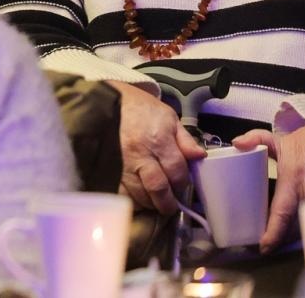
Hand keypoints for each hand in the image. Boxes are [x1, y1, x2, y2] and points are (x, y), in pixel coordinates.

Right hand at [112, 81, 206, 213]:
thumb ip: (184, 139)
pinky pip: (120, 192)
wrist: (104, 100)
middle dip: (167, 202)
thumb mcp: (167, 116)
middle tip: (171, 205)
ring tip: (154, 202)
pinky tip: (136, 198)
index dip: (183, 183)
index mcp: (158, 140)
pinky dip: (130, 200)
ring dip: (150, 203)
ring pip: (138, 194)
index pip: (177, 172)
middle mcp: (139, 154)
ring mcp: (121, 163)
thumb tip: (200, 157)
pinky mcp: (107, 167)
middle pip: (158, 188)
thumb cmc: (137, 107)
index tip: (182, 185)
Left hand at [233, 125, 304, 250]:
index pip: (283, 211)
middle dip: (278, 240)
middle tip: (261, 247)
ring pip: (304, 227)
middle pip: (293, 225)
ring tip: (270, 244)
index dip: (274, 231)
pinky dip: (300, 230)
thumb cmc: (300, 144)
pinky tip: (286, 234)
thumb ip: (254, 138)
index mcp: (294, 179)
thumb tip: (235, 143)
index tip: (263, 245)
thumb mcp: (275, 139)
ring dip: (288, 237)